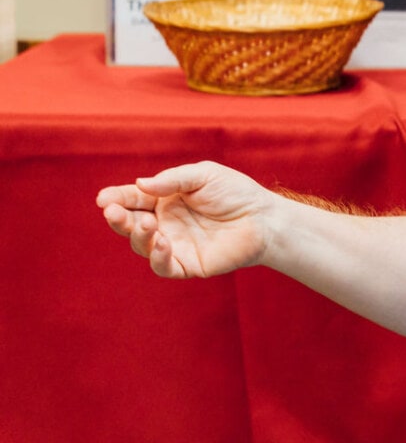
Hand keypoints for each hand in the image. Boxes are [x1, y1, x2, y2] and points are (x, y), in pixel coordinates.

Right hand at [96, 161, 276, 278]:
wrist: (265, 218)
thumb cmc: (236, 193)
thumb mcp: (204, 175)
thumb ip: (173, 180)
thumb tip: (140, 184)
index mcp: (164, 200)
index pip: (133, 199)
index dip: (116, 199)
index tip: (103, 199)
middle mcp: (165, 223)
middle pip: (130, 224)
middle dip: (118, 219)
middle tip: (113, 212)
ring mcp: (174, 245)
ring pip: (142, 246)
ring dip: (138, 236)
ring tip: (146, 224)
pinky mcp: (188, 264)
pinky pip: (164, 266)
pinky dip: (157, 257)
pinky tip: (160, 243)